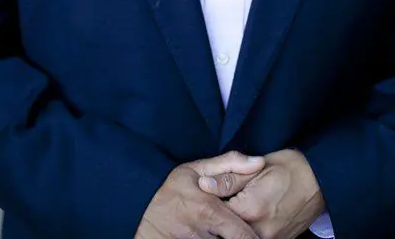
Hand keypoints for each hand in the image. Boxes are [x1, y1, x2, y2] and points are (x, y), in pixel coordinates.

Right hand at [135, 150, 265, 238]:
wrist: (134, 206)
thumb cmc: (168, 188)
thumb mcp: (195, 169)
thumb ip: (229, 165)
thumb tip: (259, 163)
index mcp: (208, 210)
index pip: (244, 236)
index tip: (260, 236)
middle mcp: (200, 234)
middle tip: (241, 233)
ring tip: (220, 233)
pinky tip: (208, 237)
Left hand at [198, 149, 325, 238]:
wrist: (319, 182)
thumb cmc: (287, 168)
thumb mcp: (256, 167)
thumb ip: (228, 179)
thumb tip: (202, 185)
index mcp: (250, 209)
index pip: (217, 215)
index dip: (210, 206)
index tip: (206, 199)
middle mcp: (260, 231)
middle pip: (228, 230)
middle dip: (221, 219)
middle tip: (220, 205)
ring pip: (240, 236)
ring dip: (234, 225)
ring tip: (235, 208)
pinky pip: (254, 238)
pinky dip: (247, 229)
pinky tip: (248, 215)